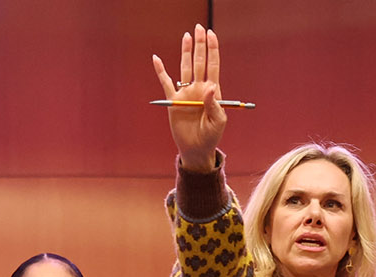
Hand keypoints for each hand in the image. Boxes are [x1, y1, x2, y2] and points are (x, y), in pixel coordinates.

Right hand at [152, 24, 225, 170]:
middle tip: (199, 28)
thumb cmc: (211, 135)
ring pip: (185, 67)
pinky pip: (166, 83)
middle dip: (200, 44)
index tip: (211, 34)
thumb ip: (215, 104)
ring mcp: (186, 92)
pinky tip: (156, 58)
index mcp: (213, 90)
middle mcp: (199, 88)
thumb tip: (210, 87)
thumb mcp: (218, 120)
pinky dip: (161, 71)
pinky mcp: (174, 101)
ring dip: (186, 52)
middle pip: (199, 61)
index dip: (212, 49)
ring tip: (186, 36)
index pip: (213, 64)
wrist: (197, 148)